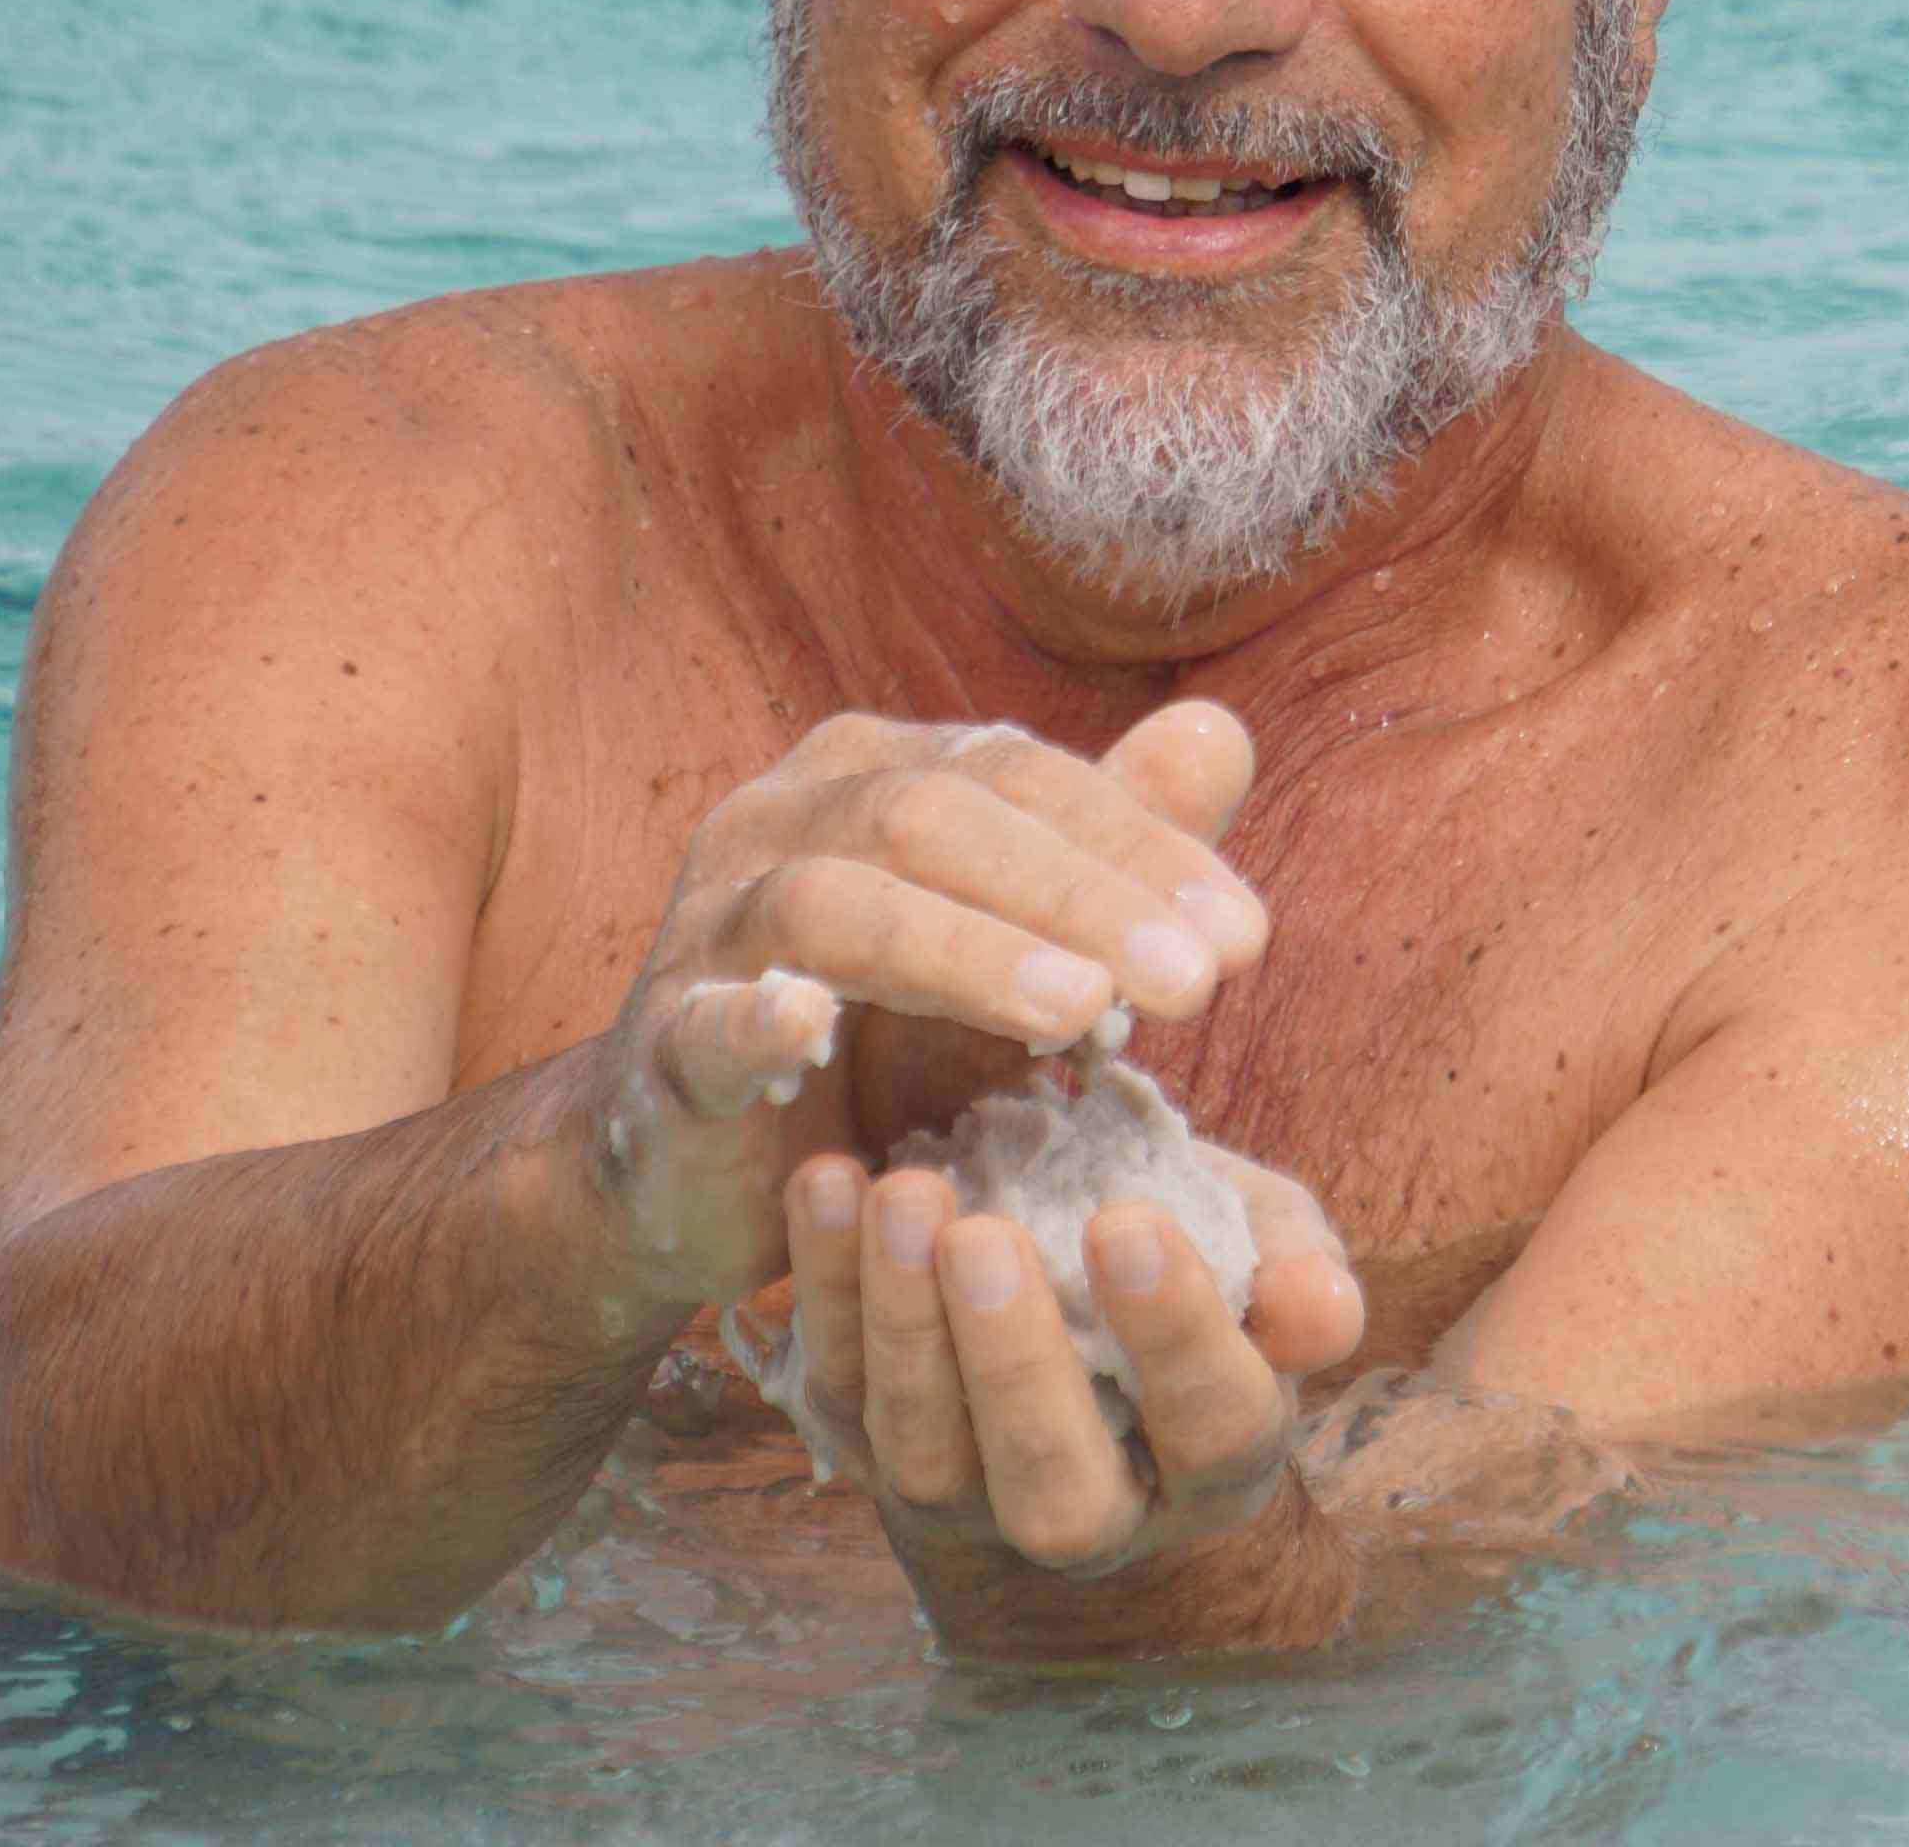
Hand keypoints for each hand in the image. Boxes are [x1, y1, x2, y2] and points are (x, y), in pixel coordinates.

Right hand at [576, 699, 1267, 1318]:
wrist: (711, 1172)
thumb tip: (1225, 736)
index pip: (1022, 775)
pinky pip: (706, 1020)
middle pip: (936, 818)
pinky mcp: (661, 1047)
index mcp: (871, 772)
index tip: (1247, 938)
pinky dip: (758, 1019)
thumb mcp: (1016, 948)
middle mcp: (780, 819)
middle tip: (1198, 983)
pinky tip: (816, 1032)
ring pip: (835, 903)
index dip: (1140, 844)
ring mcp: (707, 927)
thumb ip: (1112, 851)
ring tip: (1081, 1009)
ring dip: (964, 952)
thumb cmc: (886, 1044)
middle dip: (1079, 894)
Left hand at [775, 1139, 1370, 1586]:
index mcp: (1212, 1464)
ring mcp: (967, 1498)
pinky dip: (822, 1291)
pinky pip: (838, 1392)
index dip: (1178, 1339)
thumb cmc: (1183, 1250)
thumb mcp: (1257, 1240)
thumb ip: (1294, 1267)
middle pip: (1056, 1492)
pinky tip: (828, 1183)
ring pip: (928, 1458)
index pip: (1216, 1430)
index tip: (1129, 1220)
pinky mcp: (868, 1447)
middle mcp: (1093, 1514)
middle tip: (984, 1234)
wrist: (1063, 1265)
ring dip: (906, 1330)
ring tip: (903, 1196)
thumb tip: (1322, 1311)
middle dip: (1015, 1366)